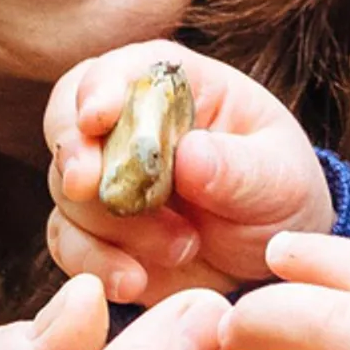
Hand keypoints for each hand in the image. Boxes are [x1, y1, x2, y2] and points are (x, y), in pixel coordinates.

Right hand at [44, 39, 333, 300]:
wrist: (273, 261)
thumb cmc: (281, 197)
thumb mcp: (279, 180)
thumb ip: (239, 168)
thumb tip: (189, 155)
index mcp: (179, 89)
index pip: (124, 69)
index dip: (101, 88)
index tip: (96, 118)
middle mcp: (130, 127)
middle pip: (69, 121)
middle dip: (73, 153)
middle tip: (88, 187)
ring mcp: (107, 179)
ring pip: (68, 190)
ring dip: (112, 224)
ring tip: (182, 247)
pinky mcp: (97, 232)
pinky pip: (68, 242)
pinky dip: (94, 263)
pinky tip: (134, 281)